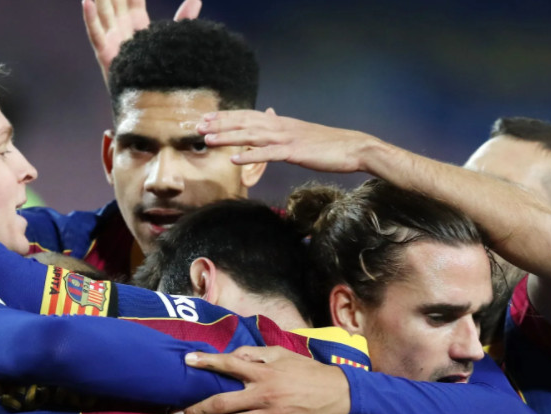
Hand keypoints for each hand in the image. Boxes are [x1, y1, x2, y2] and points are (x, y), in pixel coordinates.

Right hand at [82, 0, 201, 82]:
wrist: (153, 104)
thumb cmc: (162, 73)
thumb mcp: (173, 41)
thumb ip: (184, 19)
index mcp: (137, 25)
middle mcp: (121, 30)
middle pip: (114, 0)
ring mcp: (112, 40)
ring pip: (102, 10)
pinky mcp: (106, 54)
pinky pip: (95, 33)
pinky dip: (90, 17)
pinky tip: (86, 1)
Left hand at [171, 346, 355, 413]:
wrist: (340, 396)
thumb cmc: (310, 373)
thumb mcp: (284, 355)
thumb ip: (257, 353)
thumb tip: (234, 355)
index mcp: (263, 372)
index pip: (229, 364)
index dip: (206, 362)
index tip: (186, 361)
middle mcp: (262, 395)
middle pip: (221, 402)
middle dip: (195, 409)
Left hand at [198, 108, 377, 172]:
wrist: (353, 147)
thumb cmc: (328, 145)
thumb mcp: (302, 133)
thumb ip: (284, 127)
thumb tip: (271, 117)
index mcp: (281, 122)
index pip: (248, 116)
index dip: (226, 116)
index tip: (207, 118)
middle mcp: (280, 126)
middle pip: (244, 122)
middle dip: (219, 124)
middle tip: (197, 126)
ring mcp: (287, 139)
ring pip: (251, 136)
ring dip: (228, 138)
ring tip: (207, 140)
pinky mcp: (294, 153)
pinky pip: (268, 154)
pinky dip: (250, 156)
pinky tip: (234, 160)